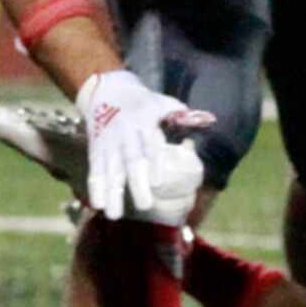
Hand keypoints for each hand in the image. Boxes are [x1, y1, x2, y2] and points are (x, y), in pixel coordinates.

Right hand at [74, 68, 213, 223]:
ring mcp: (109, 142)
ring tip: (115, 215)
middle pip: (130, 160)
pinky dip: (95, 187)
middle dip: (136, 183)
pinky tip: (98, 206)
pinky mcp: (96, 150)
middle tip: (145, 206)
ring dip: (112, 192)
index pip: (150, 143)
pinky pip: (95, 169)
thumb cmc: (143, 103)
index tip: (159, 182)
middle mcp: (125, 133)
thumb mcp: (162, 102)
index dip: (155, 162)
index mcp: (144, 121)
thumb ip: (182, 114)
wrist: (107, 91)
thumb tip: (210, 119)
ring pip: (110, 169)